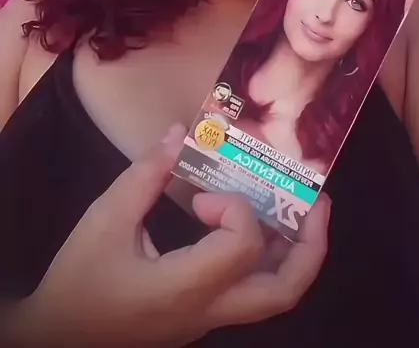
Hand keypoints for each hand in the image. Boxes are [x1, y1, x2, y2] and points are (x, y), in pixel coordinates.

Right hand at [3, 124, 330, 347]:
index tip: (204, 195)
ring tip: (301, 214)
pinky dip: (267, 261)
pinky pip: (251, 293)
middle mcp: (209, 310)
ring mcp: (208, 320)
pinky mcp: (202, 318)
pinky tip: (259, 229)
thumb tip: (178, 133)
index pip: (243, 247)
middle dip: (311, 245)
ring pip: (273, 298)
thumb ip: (144, 176)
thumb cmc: (79, 282)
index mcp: (186, 287)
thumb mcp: (103, 222)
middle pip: (284, 291)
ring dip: (295, 254)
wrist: (58, 338)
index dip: (235, 209)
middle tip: (318, 203)